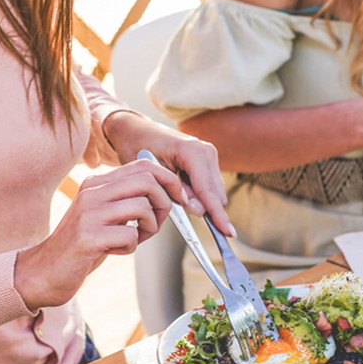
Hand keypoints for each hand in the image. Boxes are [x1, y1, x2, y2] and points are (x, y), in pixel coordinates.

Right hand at [15, 158, 185, 308]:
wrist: (45, 271)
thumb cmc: (82, 246)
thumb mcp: (105, 216)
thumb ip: (127, 201)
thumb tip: (165, 194)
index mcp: (96, 184)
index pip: (143, 166)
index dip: (168, 180)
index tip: (177, 197)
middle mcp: (92, 192)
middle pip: (147, 181)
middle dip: (164, 203)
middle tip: (155, 223)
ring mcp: (89, 213)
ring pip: (142, 206)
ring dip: (150, 227)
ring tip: (135, 239)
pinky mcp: (88, 237)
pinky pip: (130, 236)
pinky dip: (132, 247)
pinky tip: (115, 251)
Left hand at [102, 112, 232, 236]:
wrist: (134, 130)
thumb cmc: (137, 148)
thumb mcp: (151, 174)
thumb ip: (175, 193)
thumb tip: (200, 210)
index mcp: (192, 151)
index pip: (207, 190)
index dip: (217, 214)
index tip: (228, 233)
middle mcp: (206, 151)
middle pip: (216, 193)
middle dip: (204, 208)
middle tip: (178, 205)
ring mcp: (209, 154)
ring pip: (215, 192)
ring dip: (199, 201)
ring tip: (174, 190)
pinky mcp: (208, 159)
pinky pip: (210, 186)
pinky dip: (198, 194)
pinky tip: (181, 187)